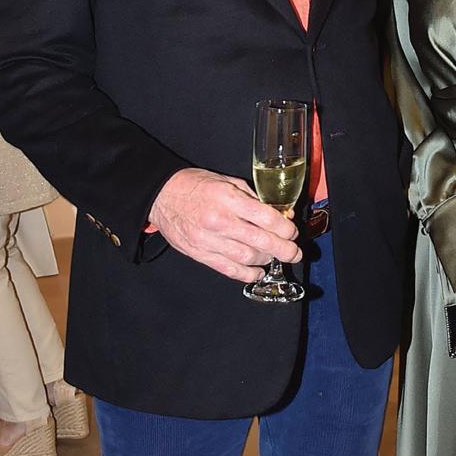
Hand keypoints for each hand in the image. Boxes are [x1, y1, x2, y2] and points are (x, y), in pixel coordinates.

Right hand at [148, 168, 300, 282]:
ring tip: (274, 257)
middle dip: (284, 250)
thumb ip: (254, 198)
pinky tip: (257, 271)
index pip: (267, 218)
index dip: (286, 228)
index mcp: (229, 200)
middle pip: (261, 241)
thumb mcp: (228, 181)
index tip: (293, 232)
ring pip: (247, 258)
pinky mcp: (200, 254)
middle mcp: (220, 222)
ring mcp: (209, 241)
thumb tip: (280, 214)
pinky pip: (228, 270)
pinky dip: (247, 274)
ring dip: (266, 260)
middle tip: (295, 253)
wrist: (161, 196)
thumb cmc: (195, 185)